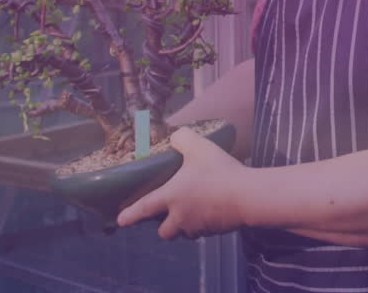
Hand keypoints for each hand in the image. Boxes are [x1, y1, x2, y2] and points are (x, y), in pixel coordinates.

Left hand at [117, 127, 248, 239]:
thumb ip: (183, 139)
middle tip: (170, 215)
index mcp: (170, 197)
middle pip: (164, 232)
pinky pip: (204, 231)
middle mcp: (180, 216)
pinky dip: (205, 224)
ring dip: (186, 225)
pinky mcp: (215, 231)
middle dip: (164, 226)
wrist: (247, 196)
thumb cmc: (219, 172)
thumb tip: (176, 136)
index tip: (121, 220)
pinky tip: (214, 211)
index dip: (130, 215)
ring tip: (196, 211)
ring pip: (185, 232)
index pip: (144, 208)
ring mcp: (198, 227)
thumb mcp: (200, 148)